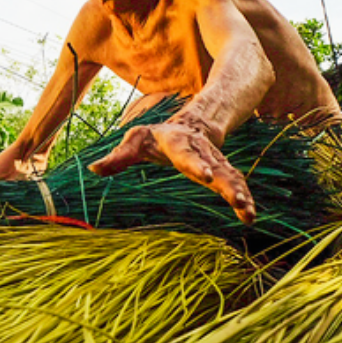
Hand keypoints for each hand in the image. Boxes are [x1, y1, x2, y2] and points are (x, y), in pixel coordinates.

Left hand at [88, 121, 255, 224]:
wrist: (191, 125)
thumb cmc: (157, 137)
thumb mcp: (135, 140)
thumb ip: (117, 157)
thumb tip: (92, 169)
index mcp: (179, 143)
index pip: (187, 154)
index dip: (197, 164)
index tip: (207, 175)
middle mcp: (202, 152)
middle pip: (217, 167)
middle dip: (227, 183)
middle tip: (236, 199)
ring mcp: (216, 162)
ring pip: (231, 177)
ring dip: (239, 193)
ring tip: (247, 213)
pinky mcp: (224, 173)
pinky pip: (236, 184)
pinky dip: (244, 198)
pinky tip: (250, 216)